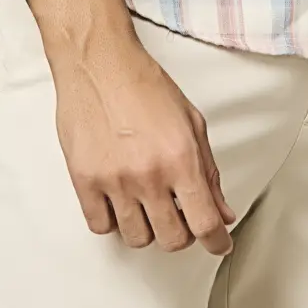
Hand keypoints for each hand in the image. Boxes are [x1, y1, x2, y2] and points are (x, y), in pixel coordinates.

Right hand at [49, 29, 236, 254]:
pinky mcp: (84, 180)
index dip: (217, 242)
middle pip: (172, 239)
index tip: (219, 245)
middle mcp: (149, 175)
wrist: (99, 63)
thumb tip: (222, 211)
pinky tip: (118, 200)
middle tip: (179, 216)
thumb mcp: (192, 123)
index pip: (205, 223)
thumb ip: (209, 172)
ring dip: (147, 227)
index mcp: (181, 159)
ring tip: (146, 203)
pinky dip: (112, 220)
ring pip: (137, 238)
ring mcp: (114, 181)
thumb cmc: (144, 85)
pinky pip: (101, 226)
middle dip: (181, 233)